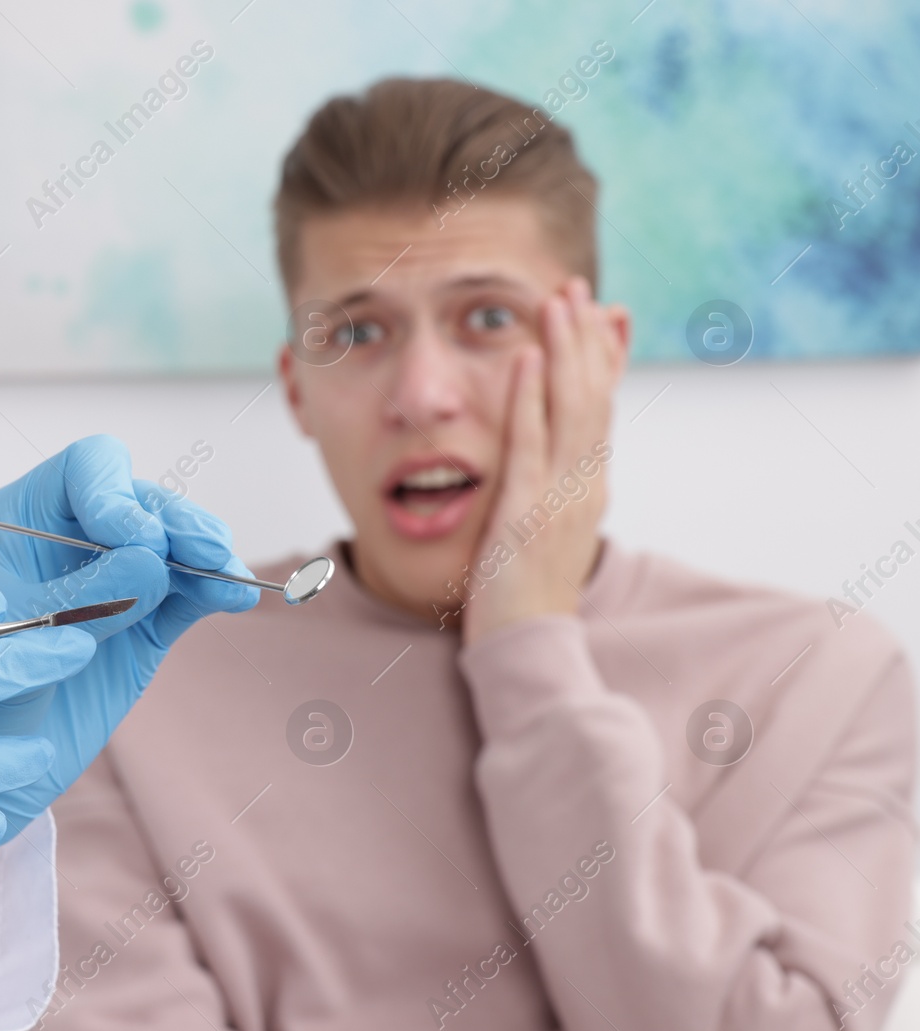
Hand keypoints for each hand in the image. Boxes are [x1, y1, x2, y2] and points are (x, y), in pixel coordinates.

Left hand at [0, 435, 258, 866]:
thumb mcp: (14, 641)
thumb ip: (82, 596)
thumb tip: (153, 558)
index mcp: (20, 522)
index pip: (86, 471)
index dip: (117, 493)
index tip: (133, 538)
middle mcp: (71, 540)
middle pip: (143, 502)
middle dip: (177, 523)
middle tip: (204, 553)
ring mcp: (114, 582)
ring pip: (174, 545)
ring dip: (206, 553)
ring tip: (228, 576)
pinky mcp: (145, 625)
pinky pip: (188, 595)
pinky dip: (214, 590)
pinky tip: (236, 597)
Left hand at [461, 277, 620, 644]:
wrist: (529, 649)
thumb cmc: (526, 597)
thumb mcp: (546, 533)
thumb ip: (549, 494)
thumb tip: (549, 469)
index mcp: (589, 487)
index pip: (601, 408)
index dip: (603, 358)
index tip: (601, 312)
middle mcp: (584, 485)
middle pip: (592, 396)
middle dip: (585, 337)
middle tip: (575, 285)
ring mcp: (559, 496)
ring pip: (569, 409)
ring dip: (563, 350)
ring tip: (556, 300)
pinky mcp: (525, 511)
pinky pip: (529, 444)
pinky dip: (528, 398)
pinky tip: (524, 358)